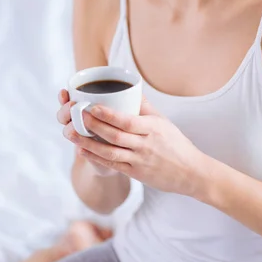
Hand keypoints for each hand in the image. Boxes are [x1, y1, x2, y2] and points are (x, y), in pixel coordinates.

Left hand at [63, 96, 205, 196]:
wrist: (190, 172)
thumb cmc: (176, 143)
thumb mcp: (163, 121)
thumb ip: (146, 107)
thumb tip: (131, 88)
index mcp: (152, 128)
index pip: (127, 120)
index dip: (108, 114)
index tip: (91, 106)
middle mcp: (145, 144)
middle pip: (114, 135)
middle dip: (93, 126)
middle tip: (75, 116)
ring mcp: (139, 160)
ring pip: (110, 152)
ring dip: (88, 144)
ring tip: (72, 135)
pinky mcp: (135, 173)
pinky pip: (112, 165)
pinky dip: (96, 158)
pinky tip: (82, 151)